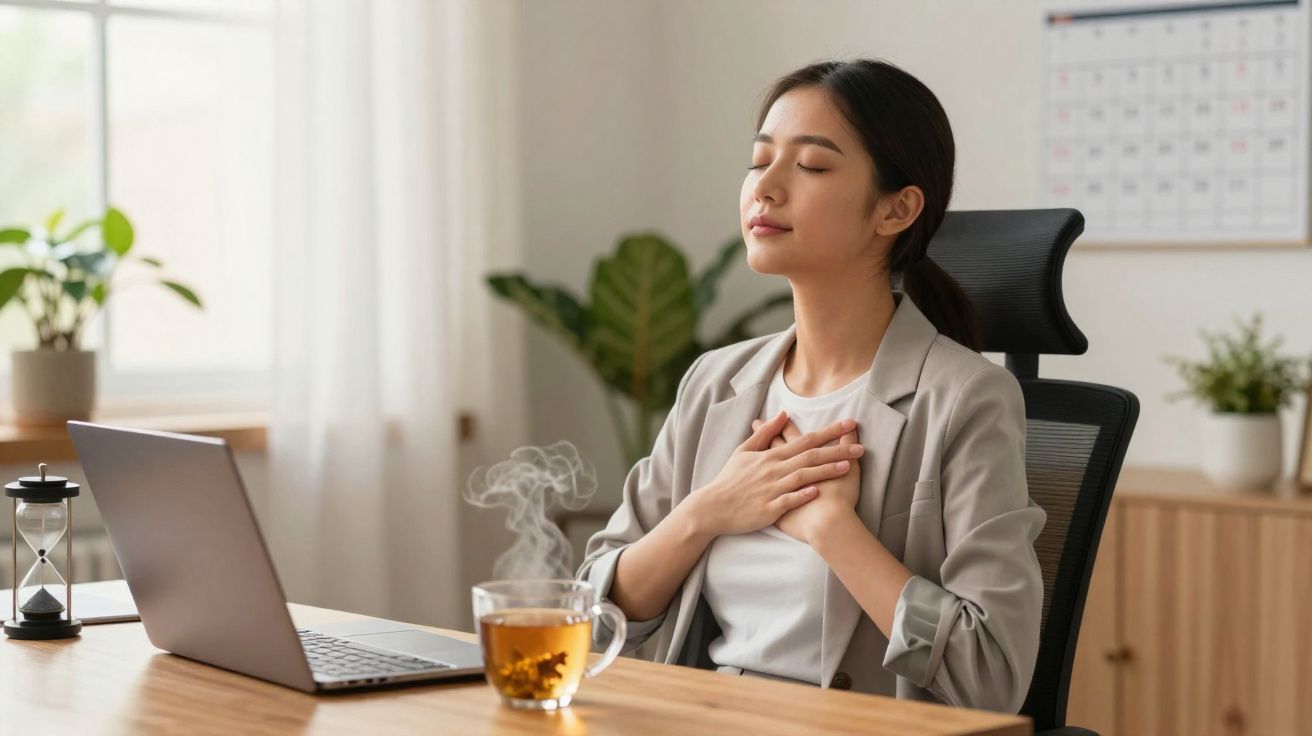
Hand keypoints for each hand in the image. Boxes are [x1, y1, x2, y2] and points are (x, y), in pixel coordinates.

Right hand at [690, 410, 862, 537]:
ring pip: (803, 477)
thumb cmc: (729, 479)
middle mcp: (773, 470)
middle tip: (860, 446)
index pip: (804, 439)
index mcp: (770, 456)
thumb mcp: (743, 451)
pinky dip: (803, 495)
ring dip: (825, 471)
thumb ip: (765, 433)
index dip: (829, 432)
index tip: (849, 424)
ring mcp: (772, 489)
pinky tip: (819, 491)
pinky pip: (789, 501)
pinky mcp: (769, 509)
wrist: (712, 507)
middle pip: (809, 456)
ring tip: (847, 467)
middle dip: (836, 450)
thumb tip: (783, 414)